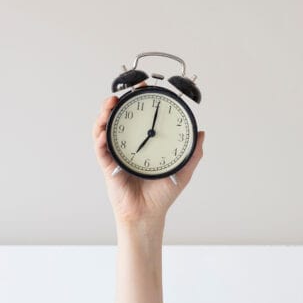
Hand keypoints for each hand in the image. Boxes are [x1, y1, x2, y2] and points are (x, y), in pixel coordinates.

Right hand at [92, 89, 205, 227]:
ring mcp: (115, 156)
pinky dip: (100, 141)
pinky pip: (101, 151)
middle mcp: (126, 148)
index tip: (142, 87)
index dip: (136, 102)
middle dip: (115, 104)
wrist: (148, 215)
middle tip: (122, 92)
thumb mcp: (182, 171)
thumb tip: (202, 133)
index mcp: (142, 145)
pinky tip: (103, 133)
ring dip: (103, 117)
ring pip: (104, 131)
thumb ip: (193, 153)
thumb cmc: (161, 195)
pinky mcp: (109, 168)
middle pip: (116, 120)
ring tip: (108, 106)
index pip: (137, 118)